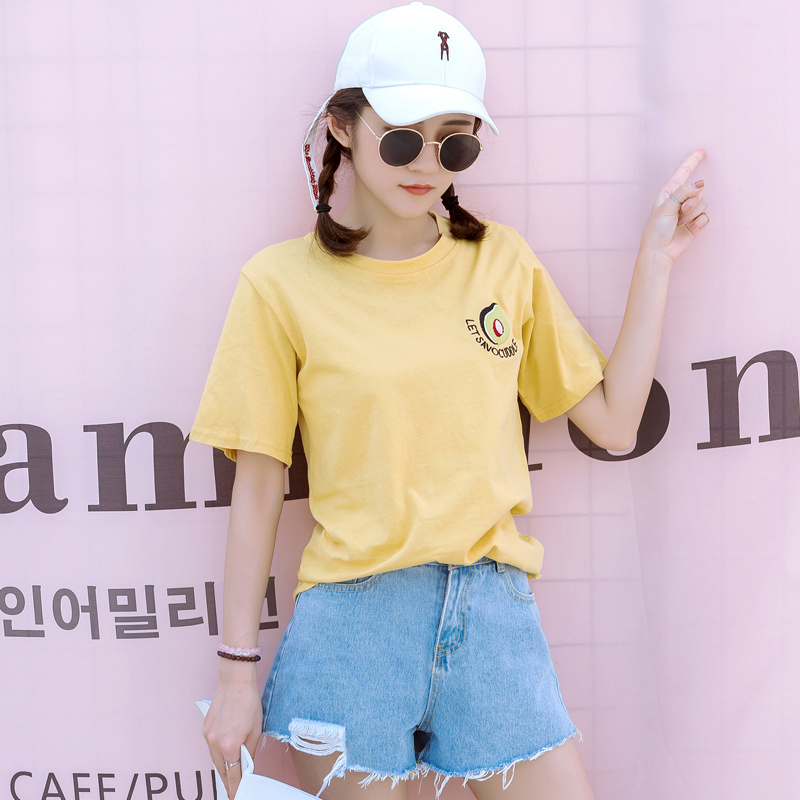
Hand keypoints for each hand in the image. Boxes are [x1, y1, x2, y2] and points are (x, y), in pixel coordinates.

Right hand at [203, 672, 262, 798]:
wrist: (235, 680)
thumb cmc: (249, 702)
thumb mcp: (256, 729)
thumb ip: (250, 751)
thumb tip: (247, 764)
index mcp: (230, 746)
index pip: (232, 775)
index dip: (235, 788)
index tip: (236, 796)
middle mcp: (215, 743)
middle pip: (221, 769)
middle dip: (228, 780)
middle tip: (234, 788)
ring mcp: (207, 736)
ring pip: (214, 758)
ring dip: (222, 765)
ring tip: (230, 772)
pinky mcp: (205, 728)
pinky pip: (211, 746)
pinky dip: (218, 751)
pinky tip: (224, 752)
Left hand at [639, 149, 709, 265]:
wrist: (660, 251)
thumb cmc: (657, 229)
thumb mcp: (666, 206)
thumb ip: (683, 192)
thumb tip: (700, 184)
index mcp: (669, 192)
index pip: (682, 173)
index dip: (692, 161)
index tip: (702, 151)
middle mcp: (680, 199)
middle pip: (699, 190)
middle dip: (692, 201)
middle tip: (680, 212)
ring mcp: (689, 211)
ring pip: (704, 202)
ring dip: (693, 213)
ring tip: (680, 222)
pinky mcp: (696, 222)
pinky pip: (706, 216)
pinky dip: (698, 222)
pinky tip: (688, 228)